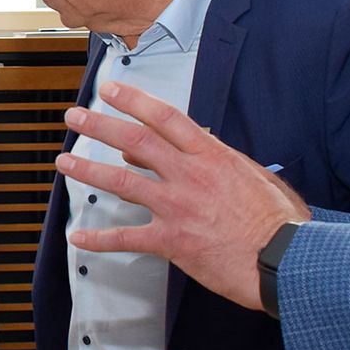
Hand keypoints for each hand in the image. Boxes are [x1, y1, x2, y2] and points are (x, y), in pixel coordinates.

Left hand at [59, 81, 310, 309]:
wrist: (284, 259)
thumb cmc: (278, 222)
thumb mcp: (255, 175)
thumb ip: (222, 158)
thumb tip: (198, 141)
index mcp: (211, 156)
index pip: (165, 118)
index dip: (134, 101)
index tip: (111, 91)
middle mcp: (189, 176)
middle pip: (135, 142)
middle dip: (100, 126)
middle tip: (75, 117)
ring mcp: (177, 207)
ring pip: (122, 183)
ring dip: (88, 170)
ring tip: (65, 162)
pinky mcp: (172, 240)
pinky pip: (127, 238)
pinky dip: (99, 239)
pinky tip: (79, 237)